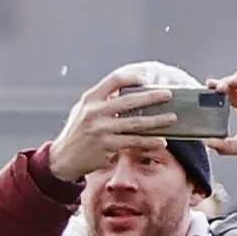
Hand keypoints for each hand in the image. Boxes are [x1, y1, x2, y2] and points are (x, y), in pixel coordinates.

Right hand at [47, 73, 184, 182]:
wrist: (64, 158)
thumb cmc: (78, 131)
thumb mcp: (83, 110)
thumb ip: (101, 100)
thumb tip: (123, 90)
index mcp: (90, 99)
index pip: (113, 81)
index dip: (131, 78)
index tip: (145, 79)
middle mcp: (95, 112)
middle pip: (129, 101)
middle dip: (152, 97)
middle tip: (169, 94)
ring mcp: (101, 130)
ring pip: (135, 124)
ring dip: (157, 121)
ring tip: (172, 119)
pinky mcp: (107, 146)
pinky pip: (133, 142)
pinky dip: (149, 142)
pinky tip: (161, 141)